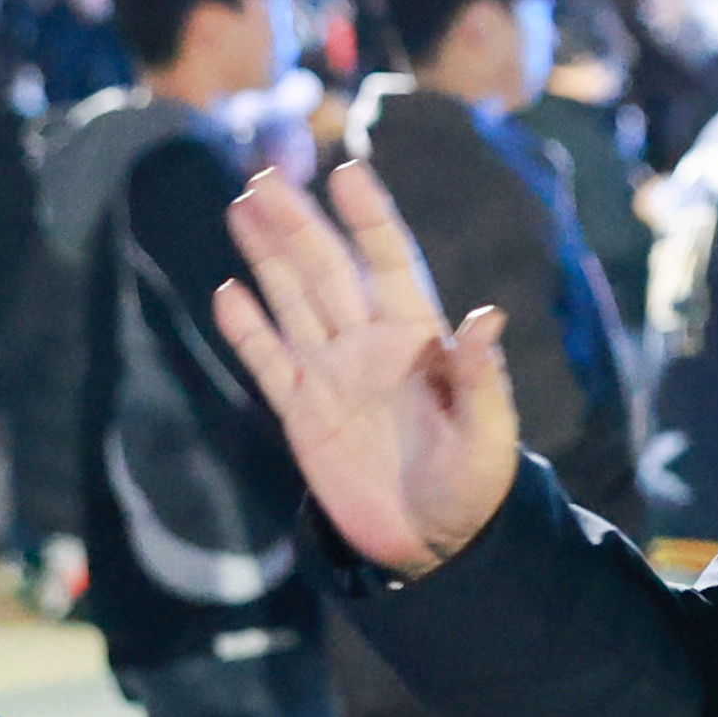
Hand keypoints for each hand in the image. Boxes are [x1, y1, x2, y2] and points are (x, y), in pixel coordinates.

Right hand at [208, 162, 522, 578]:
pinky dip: (249, 330)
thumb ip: (482, 376)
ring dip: (269, 256)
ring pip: (294, 301)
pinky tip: (228, 292)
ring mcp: (333, 376)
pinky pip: (270, 363)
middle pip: (327, 270)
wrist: (435, 544)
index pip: (388, 262)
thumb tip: (489, 315)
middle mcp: (370, 345)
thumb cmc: (475, 485)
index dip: (369, 218)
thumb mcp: (487, 433)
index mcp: (418, 337)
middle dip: (297, 223)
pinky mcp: (304, 414)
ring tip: (243, 207)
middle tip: (264, 176)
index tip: (348, 172)